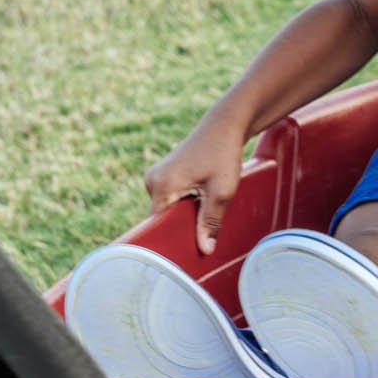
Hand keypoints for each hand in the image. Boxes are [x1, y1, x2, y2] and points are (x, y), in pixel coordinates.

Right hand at [144, 124, 246, 255]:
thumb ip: (210, 222)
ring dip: (185, 216)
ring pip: (168, 210)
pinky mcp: (163, 175)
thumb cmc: (224, 154)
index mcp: (161, 185)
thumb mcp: (222, 192)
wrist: (224, 126)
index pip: (157, 225)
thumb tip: (205, 249)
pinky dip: (185, 205)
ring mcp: (155, 177)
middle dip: (182, 228)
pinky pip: (170, 200)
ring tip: (205, 213)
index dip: (173, 240)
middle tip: (204, 236)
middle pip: (163, 219)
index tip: (187, 252)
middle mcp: (152, 181)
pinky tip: (201, 202)